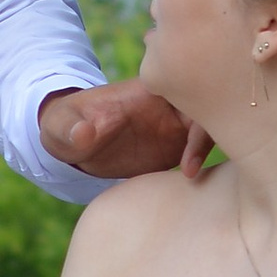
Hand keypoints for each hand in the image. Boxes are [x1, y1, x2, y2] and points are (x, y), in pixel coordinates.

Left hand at [40, 82, 210, 181]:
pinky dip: (206, 167)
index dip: (198, 114)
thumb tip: (83, 134)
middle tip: (190, 170)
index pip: (189, 90)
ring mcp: (177, 128)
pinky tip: (193, 187)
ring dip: (212, 152)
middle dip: (214, 133)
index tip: (185, 150)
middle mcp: (171, 107)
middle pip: (212, 109)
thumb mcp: (61, 125)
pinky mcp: (176, 149)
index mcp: (150, 91)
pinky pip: (202, 153)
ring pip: (213, 131)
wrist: (72, 144)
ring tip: (190, 180)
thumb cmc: (66, 125)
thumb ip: (71, 127)